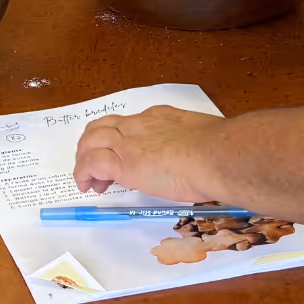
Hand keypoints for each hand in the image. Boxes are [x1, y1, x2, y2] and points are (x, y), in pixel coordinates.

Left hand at [73, 106, 225, 200]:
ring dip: (85, 159)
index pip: (129, 123)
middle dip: (93, 144)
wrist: (217, 156)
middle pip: (102, 126)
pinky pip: (92, 164)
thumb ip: (191, 144)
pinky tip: (87, 186)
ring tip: (88, 180)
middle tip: (96, 166)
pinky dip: (83, 173)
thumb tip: (197, 160)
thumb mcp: (203, 137)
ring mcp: (130, 143)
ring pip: (91, 141)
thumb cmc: (220, 151)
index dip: (120, 138)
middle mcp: (140, 125)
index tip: (123, 154)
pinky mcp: (124, 164)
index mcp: (160, 117)